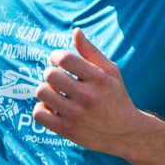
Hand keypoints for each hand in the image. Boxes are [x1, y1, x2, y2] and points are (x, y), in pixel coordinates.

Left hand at [33, 29, 147, 156]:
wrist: (125, 133)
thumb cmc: (116, 98)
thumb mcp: (111, 72)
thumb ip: (91, 51)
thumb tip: (75, 31)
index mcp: (98, 78)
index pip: (65, 58)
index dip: (56, 56)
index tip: (58, 60)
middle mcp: (87, 96)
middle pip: (50, 75)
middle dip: (50, 73)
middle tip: (58, 79)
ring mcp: (76, 115)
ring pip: (42, 93)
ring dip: (46, 91)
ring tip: (55, 93)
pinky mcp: (67, 130)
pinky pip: (39, 114)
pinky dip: (41, 109)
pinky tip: (52, 108)